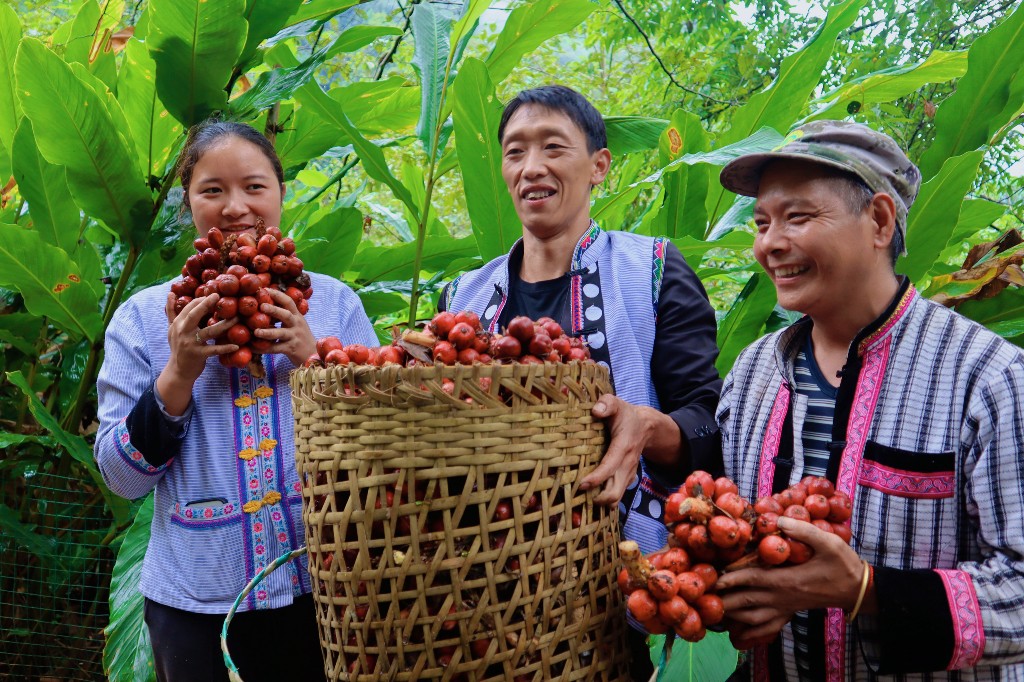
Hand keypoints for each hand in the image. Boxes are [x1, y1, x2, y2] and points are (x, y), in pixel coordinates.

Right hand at [158, 292, 238, 414]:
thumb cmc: (178, 347)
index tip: (214, 295)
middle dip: (205, 304)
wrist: (178, 370)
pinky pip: (214, 350)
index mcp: (178, 324)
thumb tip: (171, 293)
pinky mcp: (199, 355)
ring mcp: (191, 344)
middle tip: (218, 296)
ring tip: (237, 318)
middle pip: (194, 315)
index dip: (200, 300)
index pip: (188, 308)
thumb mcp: (171, 329)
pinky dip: (225, 348)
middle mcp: (182, 332)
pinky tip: (236, 345)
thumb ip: (171, 312)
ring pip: (209, 331)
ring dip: (224, 324)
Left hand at [253, 287, 315, 366]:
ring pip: (281, 333)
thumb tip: (266, 304)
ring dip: (268, 332)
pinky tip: (252, 347)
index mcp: (297, 316)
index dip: (277, 295)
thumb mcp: (297, 323)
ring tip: (256, 332)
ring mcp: (294, 337)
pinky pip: (276, 348)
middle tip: (262, 306)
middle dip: (274, 310)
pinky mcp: (291, 349)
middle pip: (286, 315)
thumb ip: (286, 315)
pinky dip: (263, 348)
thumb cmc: (300, 337)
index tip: (265, 289)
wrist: (313, 355)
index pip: (288, 302)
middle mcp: (296, 325)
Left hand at [581, 396, 653, 505]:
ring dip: (601, 502)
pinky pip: (617, 494)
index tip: (582, 484)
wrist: (646, 426)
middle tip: (580, 496)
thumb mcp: (617, 404)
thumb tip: (596, 410)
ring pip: (617, 497)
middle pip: (615, 491)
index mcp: (623, 447)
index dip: (597, 478)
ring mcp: (628, 473)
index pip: (610, 467)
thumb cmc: (625, 415)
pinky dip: (605, 500)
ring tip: (583, 500)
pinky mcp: (626, 478)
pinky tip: (591, 497)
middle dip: (599, 499)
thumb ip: (607, 403)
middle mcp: (627, 464)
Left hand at [714, 517, 864, 642]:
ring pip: (752, 618)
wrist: (858, 589)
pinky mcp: (790, 613)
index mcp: (788, 580)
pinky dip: (750, 630)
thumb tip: (778, 521)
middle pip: (746, 601)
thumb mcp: (828, 542)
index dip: (730, 577)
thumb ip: (803, 531)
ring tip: (714, 606)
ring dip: (732, 613)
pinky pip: (766, 627)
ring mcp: (786, 608)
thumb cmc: (842, 564)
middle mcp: (783, 598)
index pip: (752, 580)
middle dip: (724, 597)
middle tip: (704, 592)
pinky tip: (737, 629)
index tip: (713, 575)